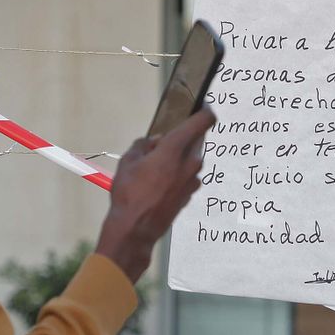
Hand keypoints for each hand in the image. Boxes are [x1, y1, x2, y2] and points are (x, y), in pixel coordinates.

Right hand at [95, 108, 214, 280]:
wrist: (136, 228)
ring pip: (191, 158)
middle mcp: (190, 162)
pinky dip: (178, 173)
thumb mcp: (128, 161)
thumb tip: (154, 141)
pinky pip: (187, 174)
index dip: (205, 110)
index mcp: (175, 148)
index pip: (203, 121)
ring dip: (179, 157)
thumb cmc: (129, 194)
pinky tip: (159, 183)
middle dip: (182, 137)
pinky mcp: (192, 193)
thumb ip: (144, 144)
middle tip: (161, 144)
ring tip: (155, 168)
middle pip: (195, 139)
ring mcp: (193, 179)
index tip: (202, 106)